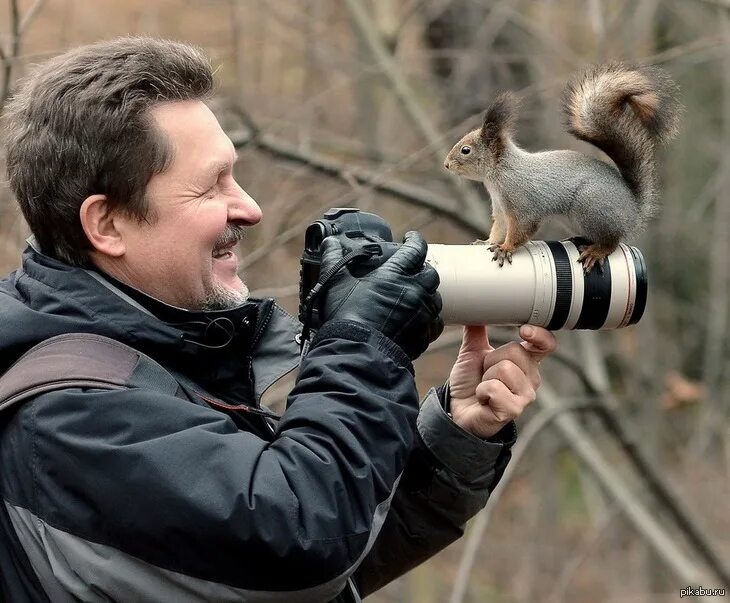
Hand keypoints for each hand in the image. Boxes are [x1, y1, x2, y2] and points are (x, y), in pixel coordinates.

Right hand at [319, 231, 443, 359]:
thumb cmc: (345, 316)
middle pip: (431, 274)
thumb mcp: (335, 283)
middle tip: (413, 271)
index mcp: (394, 275)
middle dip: (424, 269)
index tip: (411, 238)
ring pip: (436, 299)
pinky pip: (435, 323)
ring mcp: (421, 314)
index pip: (415, 249)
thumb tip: (329, 242)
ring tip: (416, 296)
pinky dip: (430, 319)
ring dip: (428, 294)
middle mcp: (413, 292)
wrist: (356, 352)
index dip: (415, 240)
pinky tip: (420, 320)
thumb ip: (333, 259)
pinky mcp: (424, 334)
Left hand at [448, 325, 556, 437]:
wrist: (458, 410)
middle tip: (485, 374)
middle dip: (491, 360)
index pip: (545, 344)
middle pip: (516, 352)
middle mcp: (531, 378)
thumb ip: (477, 332)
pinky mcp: (514, 409)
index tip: (524, 330)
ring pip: (505, 369)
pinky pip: (495, 388)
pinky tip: (484, 399)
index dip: (539, 335)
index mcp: (525, 361)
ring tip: (484, 387)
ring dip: (485, 377)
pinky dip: (482, 392)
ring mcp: (525, 395)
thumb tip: (475, 309)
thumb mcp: (472, 353)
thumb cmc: (470, 383)